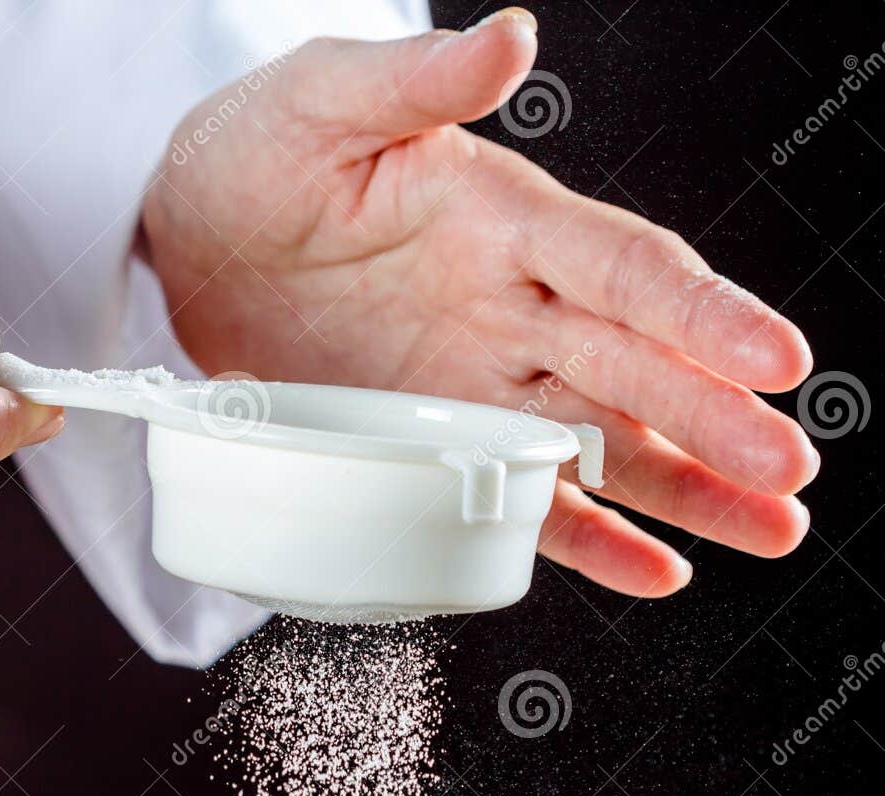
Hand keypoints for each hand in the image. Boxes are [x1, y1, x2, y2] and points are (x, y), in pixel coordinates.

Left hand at [144, 9, 816, 597]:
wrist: (180, 234)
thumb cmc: (255, 151)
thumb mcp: (323, 99)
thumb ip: (416, 81)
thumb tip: (508, 39)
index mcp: (502, 217)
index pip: (622, 267)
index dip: (701, 315)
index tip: (776, 359)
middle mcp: (509, 303)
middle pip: (632, 366)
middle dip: (712, 419)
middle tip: (789, 472)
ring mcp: (475, 379)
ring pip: (600, 438)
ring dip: (682, 485)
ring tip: (766, 529)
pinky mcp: (432, 438)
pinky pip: (519, 493)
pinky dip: (581, 533)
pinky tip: (650, 569)